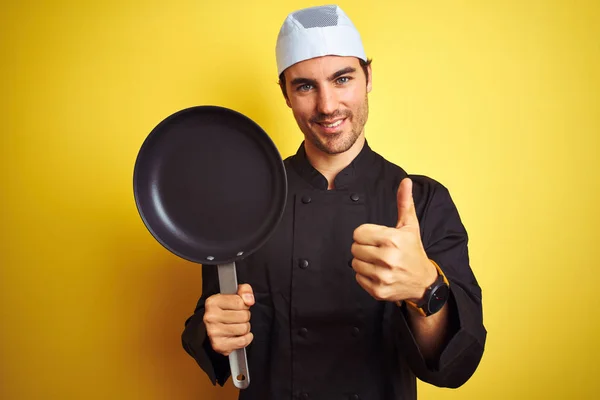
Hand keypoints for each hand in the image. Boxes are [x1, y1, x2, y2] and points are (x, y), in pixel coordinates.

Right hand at [203, 283, 254, 355]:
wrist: (214, 328)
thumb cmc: (226, 311)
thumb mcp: (235, 295)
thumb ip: (245, 291)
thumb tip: (249, 300)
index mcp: (212, 302)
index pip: (240, 302)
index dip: (244, 305)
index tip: (239, 306)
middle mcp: (210, 317)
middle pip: (244, 315)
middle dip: (245, 316)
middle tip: (238, 317)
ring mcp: (213, 332)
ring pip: (244, 328)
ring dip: (245, 327)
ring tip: (237, 325)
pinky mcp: (219, 345)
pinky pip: (243, 341)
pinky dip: (246, 338)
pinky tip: (239, 335)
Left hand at [351, 177, 436, 302]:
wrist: (423, 282)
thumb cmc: (413, 251)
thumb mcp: (410, 226)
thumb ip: (404, 203)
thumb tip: (405, 181)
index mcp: (393, 239)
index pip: (358, 233)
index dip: (366, 234)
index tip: (377, 238)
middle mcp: (388, 259)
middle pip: (354, 248)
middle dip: (364, 247)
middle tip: (378, 250)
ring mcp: (382, 276)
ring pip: (354, 263)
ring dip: (363, 261)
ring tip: (378, 261)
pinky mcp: (378, 291)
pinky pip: (358, 278)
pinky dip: (365, 275)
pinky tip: (379, 273)